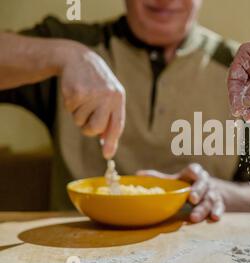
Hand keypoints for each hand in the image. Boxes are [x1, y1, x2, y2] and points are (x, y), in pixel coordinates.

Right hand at [60, 44, 125, 158]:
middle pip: (95, 128)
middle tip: (87, 120)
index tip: (107, 155)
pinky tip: (75, 92)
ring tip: (83, 98)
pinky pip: (70, 110)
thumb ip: (110, 118)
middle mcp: (107, 96)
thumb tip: (106, 144)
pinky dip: (70, 105)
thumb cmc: (97, 83)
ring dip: (78, 114)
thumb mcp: (109, 96)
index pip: (117, 125)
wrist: (79, 59)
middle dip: (89, 129)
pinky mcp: (75, 92)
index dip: (112, 142)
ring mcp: (91, 94)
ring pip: (80, 121)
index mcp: (118, 98)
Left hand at [137, 163, 224, 222]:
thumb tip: (138, 174)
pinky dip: (217, 213)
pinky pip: (220, 207)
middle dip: (199, 192)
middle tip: (192, 200)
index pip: (195, 169)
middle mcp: (205, 182)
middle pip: (204, 185)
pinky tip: (213, 220)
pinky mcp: (219, 203)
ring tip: (194, 219)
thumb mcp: (174, 181)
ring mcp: (213, 193)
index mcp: (194, 174)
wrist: (207, 192)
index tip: (192, 175)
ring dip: (204, 209)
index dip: (194, 172)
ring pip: (211, 199)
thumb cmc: (186, 186)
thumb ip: (159, 179)